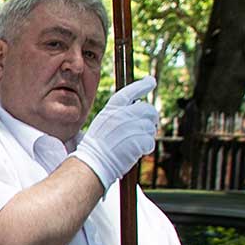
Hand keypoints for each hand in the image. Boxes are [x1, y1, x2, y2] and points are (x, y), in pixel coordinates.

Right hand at [75, 76, 157, 190]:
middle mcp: (122, 115)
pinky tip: (136, 153)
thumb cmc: (95, 147)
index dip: (142, 85)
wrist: (92, 163)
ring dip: (147, 136)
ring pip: (151, 127)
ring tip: (134, 145)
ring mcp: (131, 127)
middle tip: (149, 127)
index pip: (130, 92)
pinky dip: (146, 149)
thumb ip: (118, 115)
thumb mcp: (102, 123)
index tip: (152, 81)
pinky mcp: (139, 141)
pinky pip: (150, 142)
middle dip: (151, 118)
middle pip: (148, 109)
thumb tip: (138, 107)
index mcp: (111, 109)